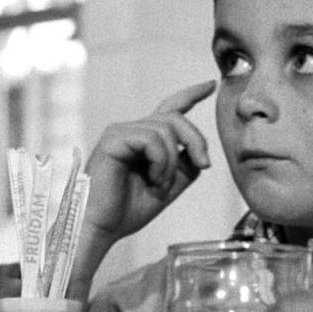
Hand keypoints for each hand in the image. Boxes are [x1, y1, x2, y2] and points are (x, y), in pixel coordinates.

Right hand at [82, 80, 216, 240]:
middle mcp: (132, 131)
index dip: (192, 95)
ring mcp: (121, 132)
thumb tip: (199, 152)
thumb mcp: (168, 187)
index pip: (171, 108)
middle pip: (176, 118)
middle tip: (204, 164)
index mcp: (145, 140)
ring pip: (166, 129)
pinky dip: (160, 161)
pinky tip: (153, 179)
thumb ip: (186, 167)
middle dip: (196, 140)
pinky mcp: (113, 139)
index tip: (211, 84)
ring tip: (160, 183)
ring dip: (172, 161)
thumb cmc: (127, 210)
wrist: (101, 227)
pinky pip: (151, 139)